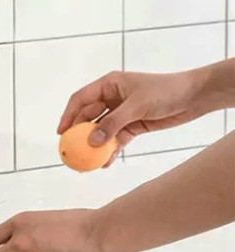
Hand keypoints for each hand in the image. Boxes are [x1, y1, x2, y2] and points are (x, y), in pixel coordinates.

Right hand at [58, 69, 207, 166]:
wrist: (193, 97)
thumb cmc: (166, 91)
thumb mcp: (137, 106)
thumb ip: (113, 124)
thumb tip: (92, 142)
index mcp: (110, 85)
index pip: (81, 99)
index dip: (68, 116)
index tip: (61, 134)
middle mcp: (112, 98)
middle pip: (88, 118)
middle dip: (79, 135)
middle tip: (71, 152)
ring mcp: (121, 113)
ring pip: (100, 132)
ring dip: (94, 147)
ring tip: (86, 163)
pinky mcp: (131, 126)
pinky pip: (114, 141)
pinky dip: (109, 151)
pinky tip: (105, 163)